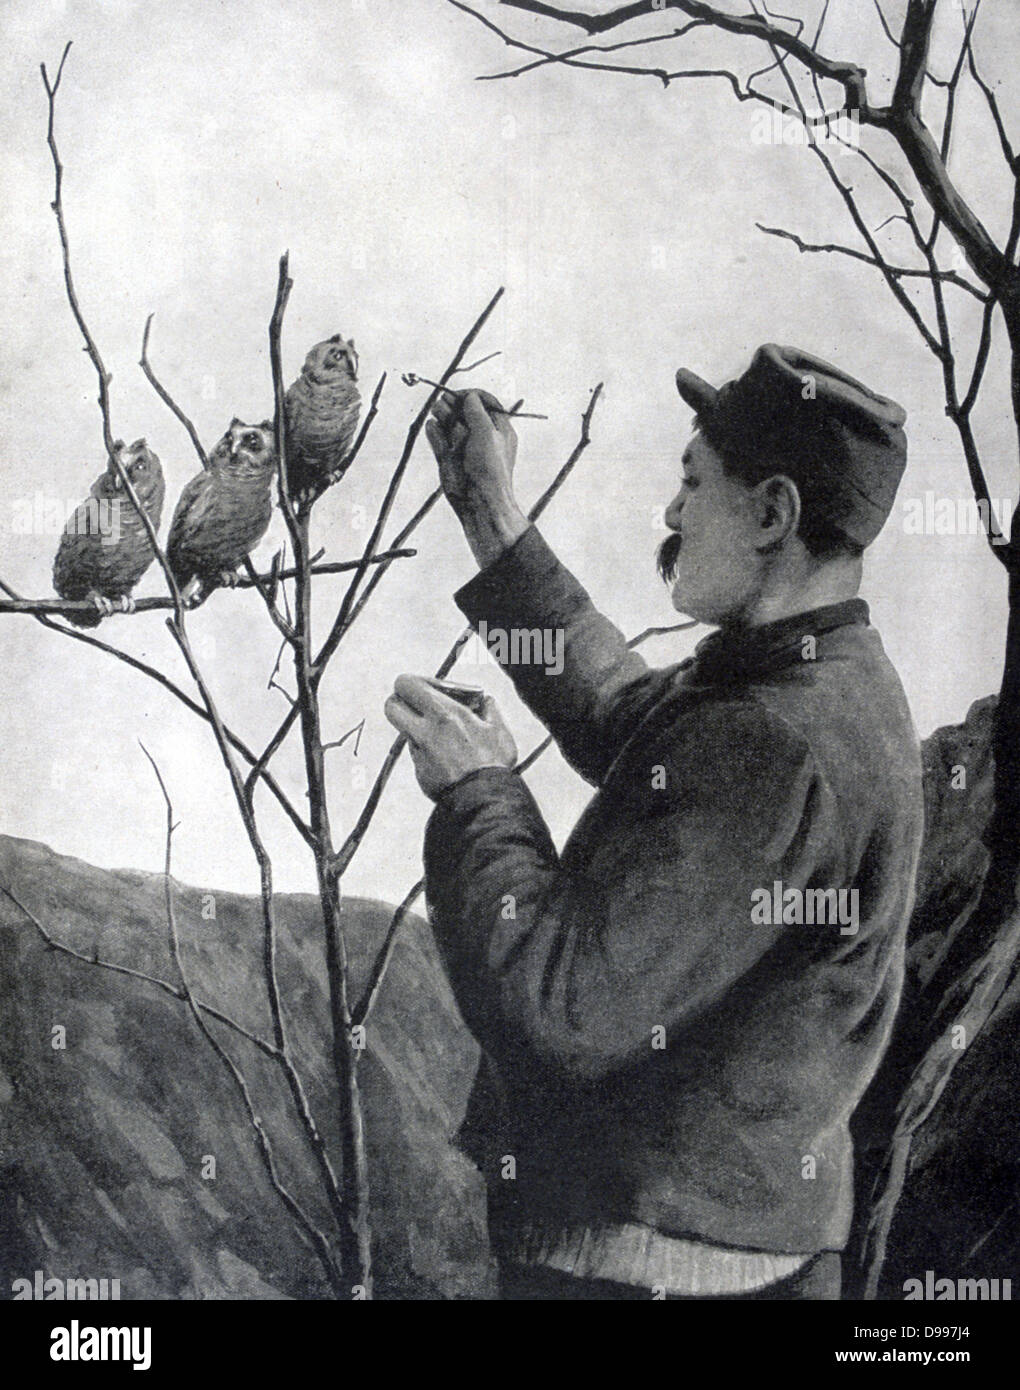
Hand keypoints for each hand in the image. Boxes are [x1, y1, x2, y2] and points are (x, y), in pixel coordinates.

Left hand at [384, 673, 517, 800]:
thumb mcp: (498, 729)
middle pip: (391, 706)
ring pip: (404, 730)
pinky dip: (428, 750)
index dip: (416, 682)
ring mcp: (420, 753)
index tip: (432, 688)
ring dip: (417, 727)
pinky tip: (448, 756)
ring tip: (443, 734)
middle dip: (402, 701)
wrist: (485, 801)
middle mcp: (426, 731)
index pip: (407, 684)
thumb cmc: (493, 765)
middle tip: (420, 705)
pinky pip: (417, 753)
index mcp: (445, 714)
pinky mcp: (419, 772)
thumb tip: (485, 701)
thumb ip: (489, 708)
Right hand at [426, 390, 528, 567]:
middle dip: (454, 404)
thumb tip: (469, 397)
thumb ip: (477, 411)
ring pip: (449, 423)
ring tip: (438, 411)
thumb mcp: (487, 433)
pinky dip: (434, 431)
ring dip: (443, 414)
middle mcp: (480, 436)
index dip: (471, 396)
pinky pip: (438, 439)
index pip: (484, 403)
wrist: (478, 500)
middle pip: (464, 410)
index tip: (460, 395)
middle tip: (445, 401)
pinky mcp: (447, 457)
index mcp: (497, 429)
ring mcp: (463, 446)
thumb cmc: (490, 467)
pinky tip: (432, 427)